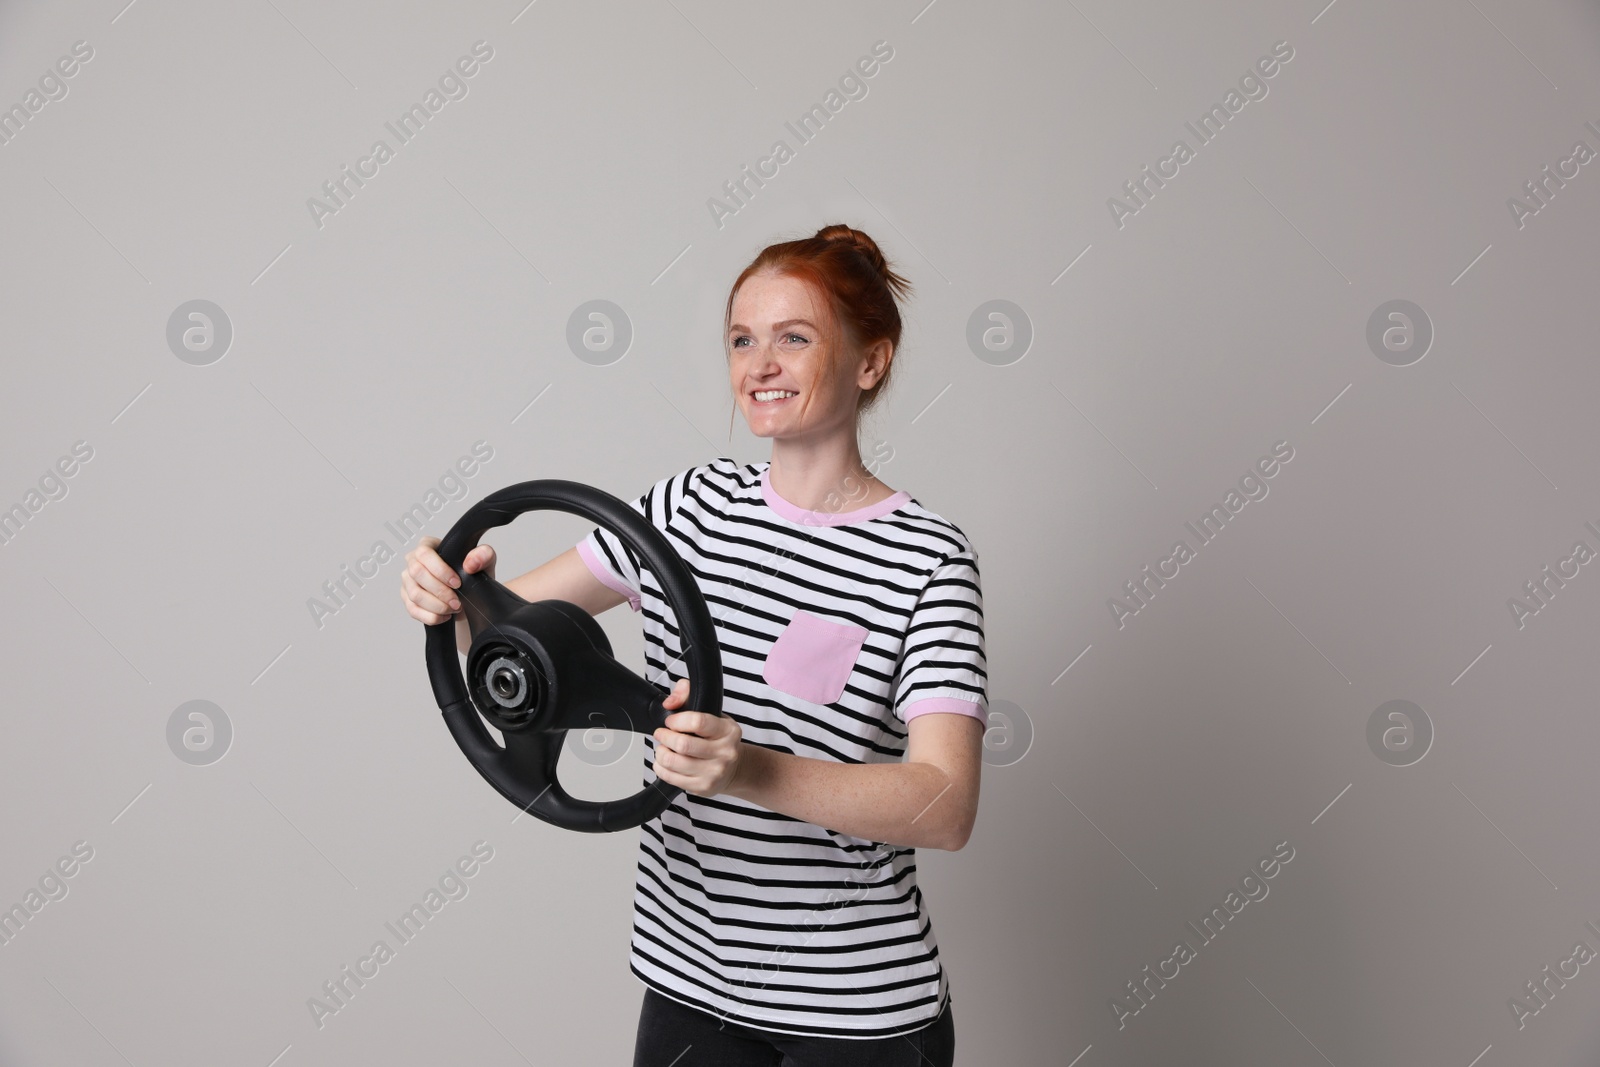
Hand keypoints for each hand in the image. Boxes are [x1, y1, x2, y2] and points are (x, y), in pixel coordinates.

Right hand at [401, 537, 495, 624]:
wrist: (468, 595)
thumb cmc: (472, 574)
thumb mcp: (484, 562)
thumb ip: (483, 555)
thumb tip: (470, 564)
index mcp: (428, 546)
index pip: (424, 553)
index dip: (440, 570)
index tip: (457, 583)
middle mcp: (413, 561)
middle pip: (417, 573)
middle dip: (439, 591)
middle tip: (457, 601)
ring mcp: (408, 581)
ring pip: (415, 594)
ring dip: (436, 606)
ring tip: (453, 608)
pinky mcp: (407, 599)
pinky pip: (413, 610)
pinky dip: (431, 617)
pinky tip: (445, 616)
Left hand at [651, 677, 742, 797]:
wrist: (735, 768)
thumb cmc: (719, 738)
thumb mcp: (712, 711)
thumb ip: (688, 694)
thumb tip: (669, 703)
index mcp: (728, 731)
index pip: (698, 722)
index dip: (677, 720)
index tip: (670, 721)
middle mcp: (725, 752)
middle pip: (683, 745)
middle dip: (665, 737)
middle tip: (661, 733)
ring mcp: (714, 772)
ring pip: (674, 762)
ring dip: (660, 753)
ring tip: (662, 748)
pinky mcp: (703, 787)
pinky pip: (672, 778)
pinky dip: (661, 768)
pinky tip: (664, 762)